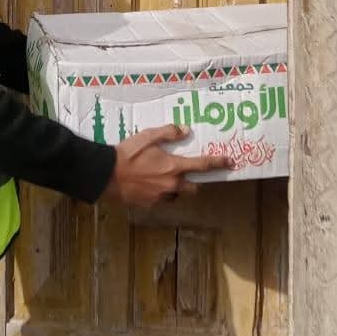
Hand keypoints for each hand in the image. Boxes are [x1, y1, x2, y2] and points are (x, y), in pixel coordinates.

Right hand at [102, 124, 227, 207]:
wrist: (106, 175)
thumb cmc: (127, 154)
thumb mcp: (147, 137)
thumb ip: (168, 133)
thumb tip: (185, 130)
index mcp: (174, 167)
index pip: (202, 165)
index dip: (218, 163)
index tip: (230, 163)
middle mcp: (171, 185)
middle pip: (193, 188)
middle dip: (193, 181)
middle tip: (185, 172)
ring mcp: (161, 197)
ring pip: (177, 194)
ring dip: (176, 188)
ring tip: (163, 178)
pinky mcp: (149, 204)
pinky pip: (161, 199)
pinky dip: (160, 192)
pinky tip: (148, 184)